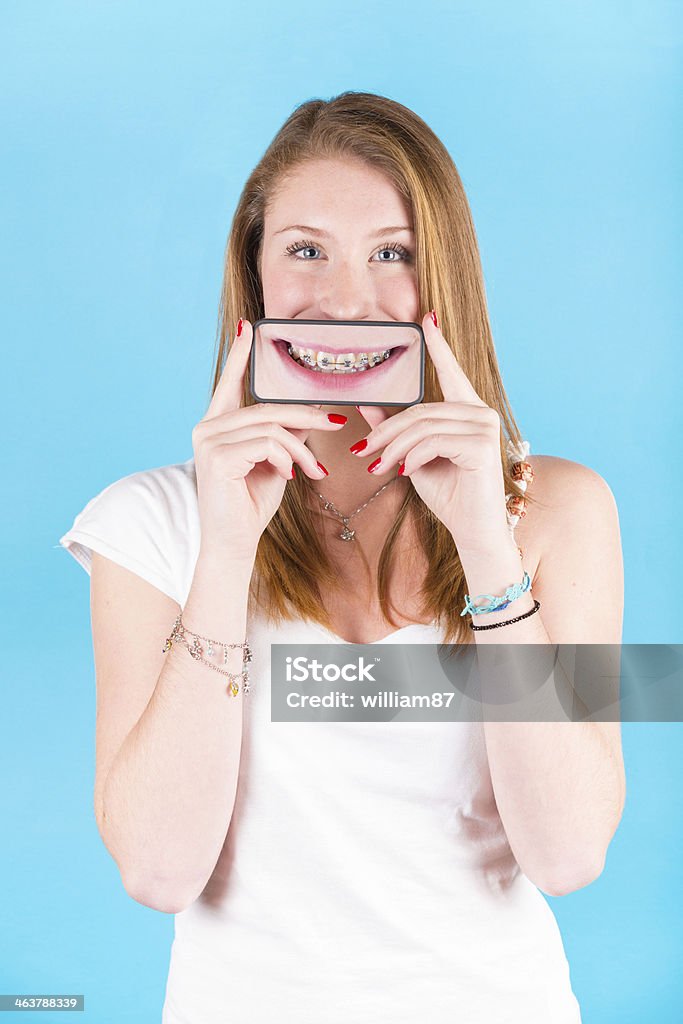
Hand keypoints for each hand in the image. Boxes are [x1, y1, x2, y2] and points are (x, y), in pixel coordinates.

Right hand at [192, 318, 346, 560]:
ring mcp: (209, 441)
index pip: (230, 383)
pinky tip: (288, 477)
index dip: (240, 355)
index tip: (249, 327)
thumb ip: (283, 436)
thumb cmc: (251, 503)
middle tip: (336, 425)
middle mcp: (207, 428)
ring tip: (312, 471)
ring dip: (300, 448)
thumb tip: (314, 413)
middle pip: (266, 407)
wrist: (234, 543)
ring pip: (271, 426)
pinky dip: (286, 458)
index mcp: (218, 425)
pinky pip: (267, 443)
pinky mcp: (217, 457)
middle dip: (305, 417)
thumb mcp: (274, 462)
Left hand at [353, 311, 511, 557]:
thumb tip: (366, 403)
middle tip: (363, 453)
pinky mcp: (481, 443)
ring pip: (422, 426)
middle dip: (386, 432)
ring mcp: (484, 425)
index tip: (426, 318)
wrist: (471, 528)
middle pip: (420, 409)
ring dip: (393, 448)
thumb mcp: (412, 456)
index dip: (438, 345)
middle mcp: (480, 411)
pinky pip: (432, 441)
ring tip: (379, 468)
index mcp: (467, 410)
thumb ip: (394, 428)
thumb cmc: (447, 491)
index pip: (450, 372)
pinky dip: (412, 457)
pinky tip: (406, 473)